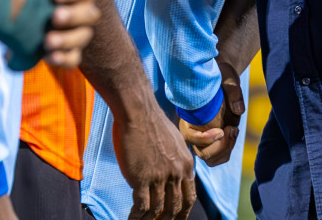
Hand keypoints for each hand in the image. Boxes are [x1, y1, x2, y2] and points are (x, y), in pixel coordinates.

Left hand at [38, 0, 98, 68]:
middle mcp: (75, 12)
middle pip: (91, 14)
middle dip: (74, 15)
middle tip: (54, 16)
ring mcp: (70, 34)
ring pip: (83, 37)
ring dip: (67, 38)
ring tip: (47, 40)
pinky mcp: (61, 52)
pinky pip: (72, 59)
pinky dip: (63, 57)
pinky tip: (48, 55)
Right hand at [113, 97, 196, 219]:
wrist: (138, 112)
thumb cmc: (153, 122)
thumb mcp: (176, 140)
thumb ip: (178, 157)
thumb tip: (177, 167)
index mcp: (186, 165)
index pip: (190, 197)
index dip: (183, 212)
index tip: (177, 217)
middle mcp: (176, 174)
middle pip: (175, 207)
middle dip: (168, 219)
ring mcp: (159, 177)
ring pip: (157, 209)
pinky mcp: (141, 178)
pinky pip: (142, 206)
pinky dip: (137, 216)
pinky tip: (132, 218)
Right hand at [177, 61, 245, 165]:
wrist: (222, 78)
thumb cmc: (220, 76)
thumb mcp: (227, 77)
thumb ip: (233, 90)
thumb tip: (239, 110)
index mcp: (188, 116)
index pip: (189, 137)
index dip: (205, 139)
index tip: (222, 130)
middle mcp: (191, 131)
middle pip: (201, 153)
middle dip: (220, 147)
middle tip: (232, 129)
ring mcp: (201, 138)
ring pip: (209, 158)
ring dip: (224, 151)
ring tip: (233, 131)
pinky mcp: (211, 141)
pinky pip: (216, 157)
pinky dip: (226, 152)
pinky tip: (233, 133)